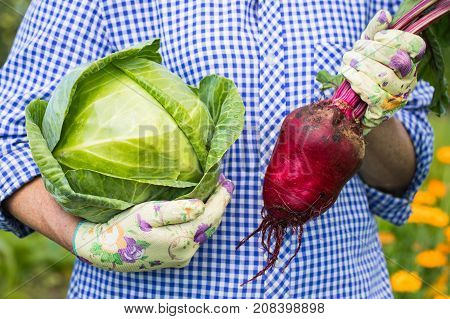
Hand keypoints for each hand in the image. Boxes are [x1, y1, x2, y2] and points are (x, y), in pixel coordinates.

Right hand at [72, 175, 233, 270]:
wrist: (104, 251)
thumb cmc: (124, 228)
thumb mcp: (148, 213)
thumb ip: (177, 210)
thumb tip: (202, 204)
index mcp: (182, 240)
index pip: (211, 216)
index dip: (221, 198)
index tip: (227, 182)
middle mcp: (186, 252)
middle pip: (211, 225)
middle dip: (219, 204)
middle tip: (224, 184)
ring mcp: (181, 257)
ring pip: (204, 231)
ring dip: (212, 213)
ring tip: (216, 194)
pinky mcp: (175, 257)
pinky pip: (196, 236)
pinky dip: (201, 222)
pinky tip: (201, 210)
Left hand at [340, 10, 425, 130]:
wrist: (354, 107)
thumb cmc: (363, 74)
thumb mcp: (367, 51)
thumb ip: (374, 33)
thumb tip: (383, 14)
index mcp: (408, 62)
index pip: (416, 47)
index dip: (398, 39)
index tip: (378, 36)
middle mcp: (407, 80)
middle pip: (397, 61)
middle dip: (371, 51)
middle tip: (353, 49)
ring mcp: (397, 97)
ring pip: (384, 78)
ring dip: (361, 66)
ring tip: (347, 60)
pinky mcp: (383, 111)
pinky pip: (373, 94)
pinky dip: (358, 81)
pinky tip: (348, 74)